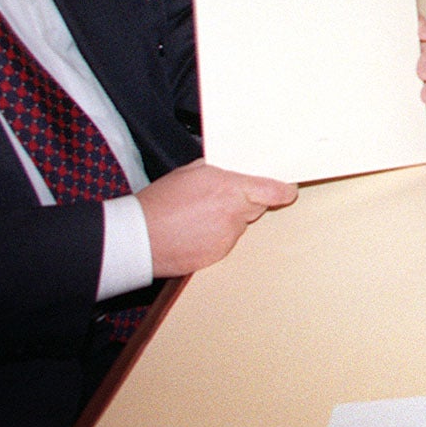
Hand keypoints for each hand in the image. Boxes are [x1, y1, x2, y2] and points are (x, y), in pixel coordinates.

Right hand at [138, 161, 297, 278]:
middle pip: (257, 208)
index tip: (288, 190)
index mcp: (230, 189)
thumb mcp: (189, 172)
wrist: (137, 238)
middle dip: (247, 202)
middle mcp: (233, 215)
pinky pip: (226, 243)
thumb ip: (219, 170)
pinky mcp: (218, 256)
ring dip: (228, 221)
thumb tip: (234, 170)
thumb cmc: (159, 203)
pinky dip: (216, 237)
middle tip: (221, 199)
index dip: (283, 191)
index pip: (273, 191)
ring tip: (198, 216)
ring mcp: (227, 238)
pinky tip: (194, 232)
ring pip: (240, 226)